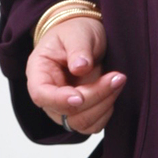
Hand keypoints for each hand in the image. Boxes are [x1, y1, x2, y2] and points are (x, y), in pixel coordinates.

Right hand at [25, 16, 125, 135]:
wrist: (85, 38)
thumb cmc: (76, 32)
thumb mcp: (77, 33)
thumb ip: (78, 49)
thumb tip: (80, 67)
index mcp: (39, 72)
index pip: (41, 95)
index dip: (59, 100)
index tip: (79, 97)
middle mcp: (48, 95)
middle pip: (67, 112)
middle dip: (95, 97)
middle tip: (117, 77)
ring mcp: (63, 107)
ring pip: (81, 123)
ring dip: (104, 106)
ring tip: (118, 80)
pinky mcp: (80, 113)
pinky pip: (92, 125)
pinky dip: (106, 112)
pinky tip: (113, 92)